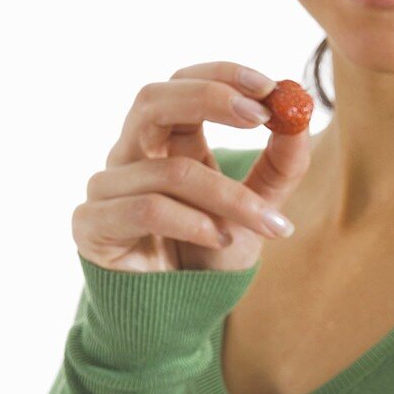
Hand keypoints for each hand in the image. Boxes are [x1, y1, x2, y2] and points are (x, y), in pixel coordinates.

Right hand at [71, 61, 310, 272]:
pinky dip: (193, 221)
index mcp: (166, 141)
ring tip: (264, 224)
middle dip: (210, 99)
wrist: (178, 317)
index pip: (182, 84)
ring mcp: (107, 188)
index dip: (221, 76)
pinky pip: (147, 209)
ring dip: (228, 195)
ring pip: (170, 170)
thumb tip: (301, 117)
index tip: (270, 86)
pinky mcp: (92, 225)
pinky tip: (219, 239)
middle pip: (153, 100)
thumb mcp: (256, 210)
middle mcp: (130, 156)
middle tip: (260, 115)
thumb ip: (279, 167)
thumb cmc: (210, 257)